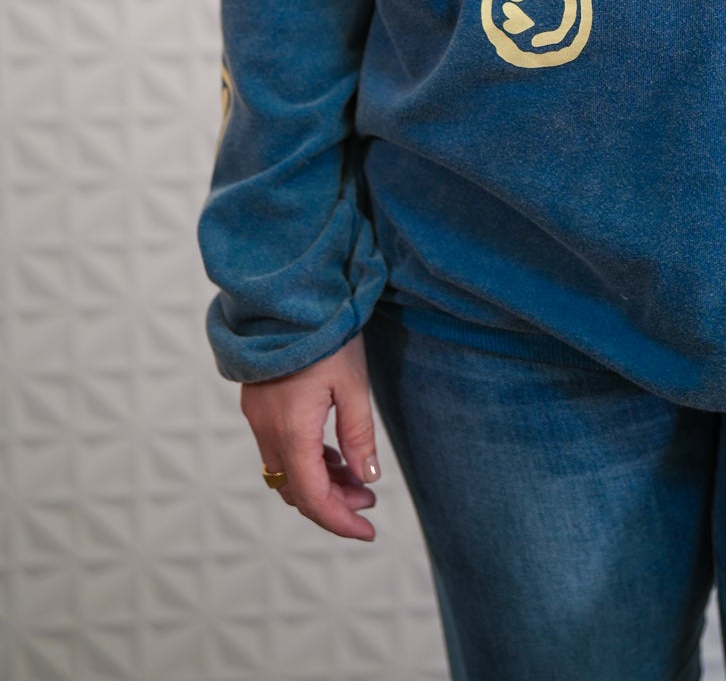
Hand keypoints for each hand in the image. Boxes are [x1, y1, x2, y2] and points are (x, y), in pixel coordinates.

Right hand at [240, 333, 380, 541]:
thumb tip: (367, 478)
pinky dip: (306, 459)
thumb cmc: (324, 334)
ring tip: (356, 477)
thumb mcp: (352, 383)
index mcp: (292, 430)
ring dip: (319, 481)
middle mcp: (267, 430)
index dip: (340, 521)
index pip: (313, 497)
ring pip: (286, 471)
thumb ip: (358, 434)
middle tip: (368, 501)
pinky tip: (332, 452)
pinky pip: (279, 448)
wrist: (285, 294)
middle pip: (297, 490)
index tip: (367, 532)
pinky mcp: (258, 403)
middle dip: (333, 502)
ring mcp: (258, 417)